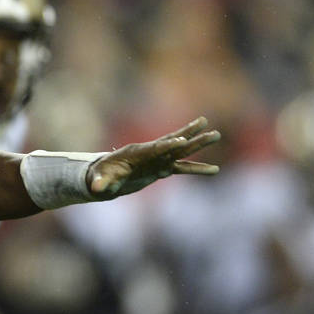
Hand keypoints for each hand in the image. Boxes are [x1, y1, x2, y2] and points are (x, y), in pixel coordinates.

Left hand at [88, 117, 219, 199]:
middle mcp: (150, 152)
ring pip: (182, 151)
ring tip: (216, 134)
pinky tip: (214, 170)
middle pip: (173, 143)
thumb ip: (100, 182)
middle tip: (207, 124)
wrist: (105, 177)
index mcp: (136, 153)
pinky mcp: (161, 169)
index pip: (154, 148)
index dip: (166, 145)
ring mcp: (158, 160)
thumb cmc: (101, 175)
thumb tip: (96, 189)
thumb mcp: (99, 180)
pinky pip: (182, 168)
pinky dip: (197, 168)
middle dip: (189, 134)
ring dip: (198, 144)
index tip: (181, 140)